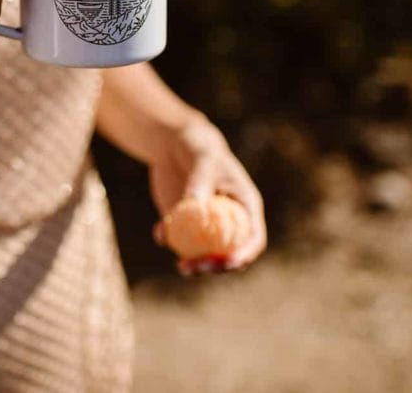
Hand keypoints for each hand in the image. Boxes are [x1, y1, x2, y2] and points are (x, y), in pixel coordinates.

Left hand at [148, 116, 266, 274]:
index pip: (253, 237)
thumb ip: (199, 181)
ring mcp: (205, 223)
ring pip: (203, 252)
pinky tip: (159, 233)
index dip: (245, 253)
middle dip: (217, 266)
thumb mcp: (202, 161)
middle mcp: (227, 219)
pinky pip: (177, 239)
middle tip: (200, 267)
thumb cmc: (198, 148)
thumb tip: (196, 206)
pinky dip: (168, 239)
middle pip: (229, 252)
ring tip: (182, 267)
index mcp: (244, 206)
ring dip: (194, 263)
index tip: (230, 262)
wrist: (175, 143)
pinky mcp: (182, 222)